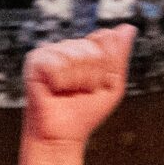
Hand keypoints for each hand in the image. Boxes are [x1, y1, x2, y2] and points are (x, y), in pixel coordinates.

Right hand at [21, 25, 134, 145]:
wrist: (62, 136)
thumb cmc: (84, 114)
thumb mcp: (112, 86)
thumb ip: (120, 57)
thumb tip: (128, 28)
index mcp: (84, 50)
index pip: (105, 38)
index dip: (105, 66)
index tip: (97, 83)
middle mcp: (67, 48)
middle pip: (92, 49)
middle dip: (92, 76)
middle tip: (81, 90)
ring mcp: (50, 52)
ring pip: (75, 56)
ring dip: (76, 81)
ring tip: (68, 91)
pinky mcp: (35, 61)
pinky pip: (56, 64)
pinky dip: (60, 82)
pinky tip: (55, 90)